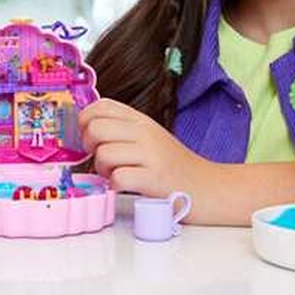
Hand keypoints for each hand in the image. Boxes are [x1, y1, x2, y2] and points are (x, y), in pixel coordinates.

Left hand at [79, 98, 201, 199]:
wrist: (209, 188)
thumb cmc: (174, 166)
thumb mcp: (150, 137)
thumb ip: (122, 129)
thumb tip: (85, 128)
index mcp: (141, 120)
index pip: (100, 106)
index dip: (85, 120)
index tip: (90, 136)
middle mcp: (145, 133)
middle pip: (95, 128)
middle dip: (90, 147)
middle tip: (103, 159)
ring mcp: (151, 155)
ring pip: (103, 154)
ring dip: (103, 170)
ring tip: (117, 174)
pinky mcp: (154, 179)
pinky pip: (118, 178)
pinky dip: (115, 185)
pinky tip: (126, 186)